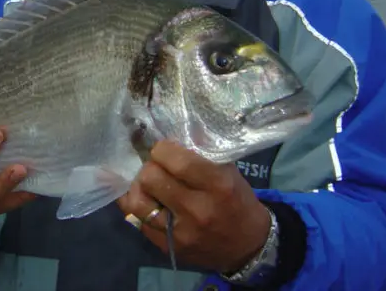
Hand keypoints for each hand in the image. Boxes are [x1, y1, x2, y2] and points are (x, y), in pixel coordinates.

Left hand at [117, 140, 270, 272]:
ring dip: (140, 189)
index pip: (176, 160)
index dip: (162, 150)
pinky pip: (139, 222)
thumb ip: (199, 154)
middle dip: (150, 167)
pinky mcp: (169, 249)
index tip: (164, 150)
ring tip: (149, 186)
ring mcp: (181, 233)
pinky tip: (151, 204)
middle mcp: (198, 210)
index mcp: (218, 185)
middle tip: (157, 168)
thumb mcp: (228, 172)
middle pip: (151, 178)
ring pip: (137, 202)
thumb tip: (169, 135)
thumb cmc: (237, 201)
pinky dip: (142, 209)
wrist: (248, 247)